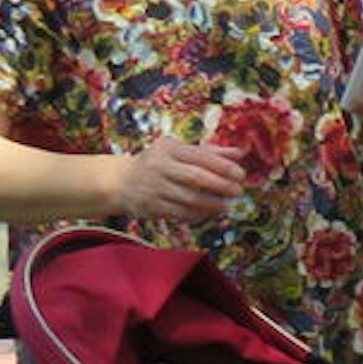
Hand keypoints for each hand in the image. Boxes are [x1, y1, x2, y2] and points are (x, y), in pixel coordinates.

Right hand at [112, 134, 249, 222]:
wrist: (121, 181)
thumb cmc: (159, 163)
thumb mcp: (179, 151)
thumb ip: (210, 152)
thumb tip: (240, 153)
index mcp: (168, 149)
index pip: (200, 156)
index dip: (223, 166)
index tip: (241, 174)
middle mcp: (159, 166)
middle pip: (196, 178)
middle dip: (221, 186)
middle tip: (238, 191)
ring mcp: (153, 187)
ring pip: (189, 199)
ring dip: (212, 204)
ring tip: (226, 206)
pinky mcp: (150, 206)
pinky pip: (179, 213)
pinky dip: (197, 214)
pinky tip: (209, 213)